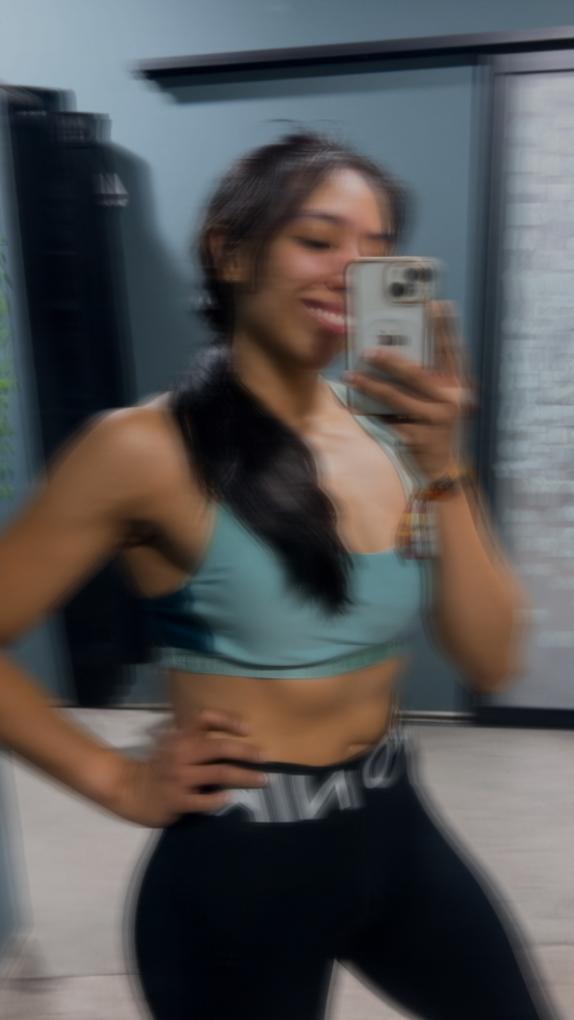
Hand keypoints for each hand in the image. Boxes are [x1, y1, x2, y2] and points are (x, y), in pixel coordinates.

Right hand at [111, 709, 266, 826]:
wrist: (128, 790)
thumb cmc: (158, 766)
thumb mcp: (172, 743)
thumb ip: (195, 737)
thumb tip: (235, 732)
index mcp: (179, 736)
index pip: (205, 718)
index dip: (228, 720)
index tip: (248, 729)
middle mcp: (180, 752)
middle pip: (218, 746)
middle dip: (245, 751)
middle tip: (264, 757)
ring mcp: (178, 777)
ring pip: (218, 774)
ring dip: (244, 777)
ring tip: (261, 780)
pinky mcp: (176, 800)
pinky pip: (203, 801)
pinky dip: (218, 799)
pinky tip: (229, 798)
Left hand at [344, 301, 477, 481]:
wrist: (441, 468)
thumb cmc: (437, 426)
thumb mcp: (440, 400)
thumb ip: (428, 379)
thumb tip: (395, 353)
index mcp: (458, 385)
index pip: (452, 351)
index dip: (445, 327)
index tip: (435, 304)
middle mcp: (451, 399)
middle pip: (416, 373)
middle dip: (390, 360)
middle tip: (368, 350)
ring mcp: (436, 419)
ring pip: (397, 397)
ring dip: (371, 385)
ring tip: (352, 375)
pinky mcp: (420, 437)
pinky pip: (388, 419)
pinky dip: (370, 412)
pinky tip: (354, 405)